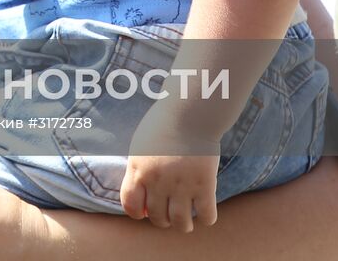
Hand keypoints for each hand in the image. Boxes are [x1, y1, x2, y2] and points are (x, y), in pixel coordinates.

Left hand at [122, 107, 221, 231]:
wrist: (190, 112)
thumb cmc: (163, 126)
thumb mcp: (140, 147)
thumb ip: (138, 171)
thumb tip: (140, 198)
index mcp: (138, 170)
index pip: (130, 206)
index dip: (137, 213)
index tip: (145, 210)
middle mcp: (158, 181)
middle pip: (157, 218)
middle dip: (163, 219)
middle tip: (169, 213)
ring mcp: (182, 185)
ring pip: (181, 223)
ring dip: (183, 225)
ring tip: (186, 220)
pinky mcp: (205, 185)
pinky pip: (207, 216)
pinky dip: (207, 218)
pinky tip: (205, 210)